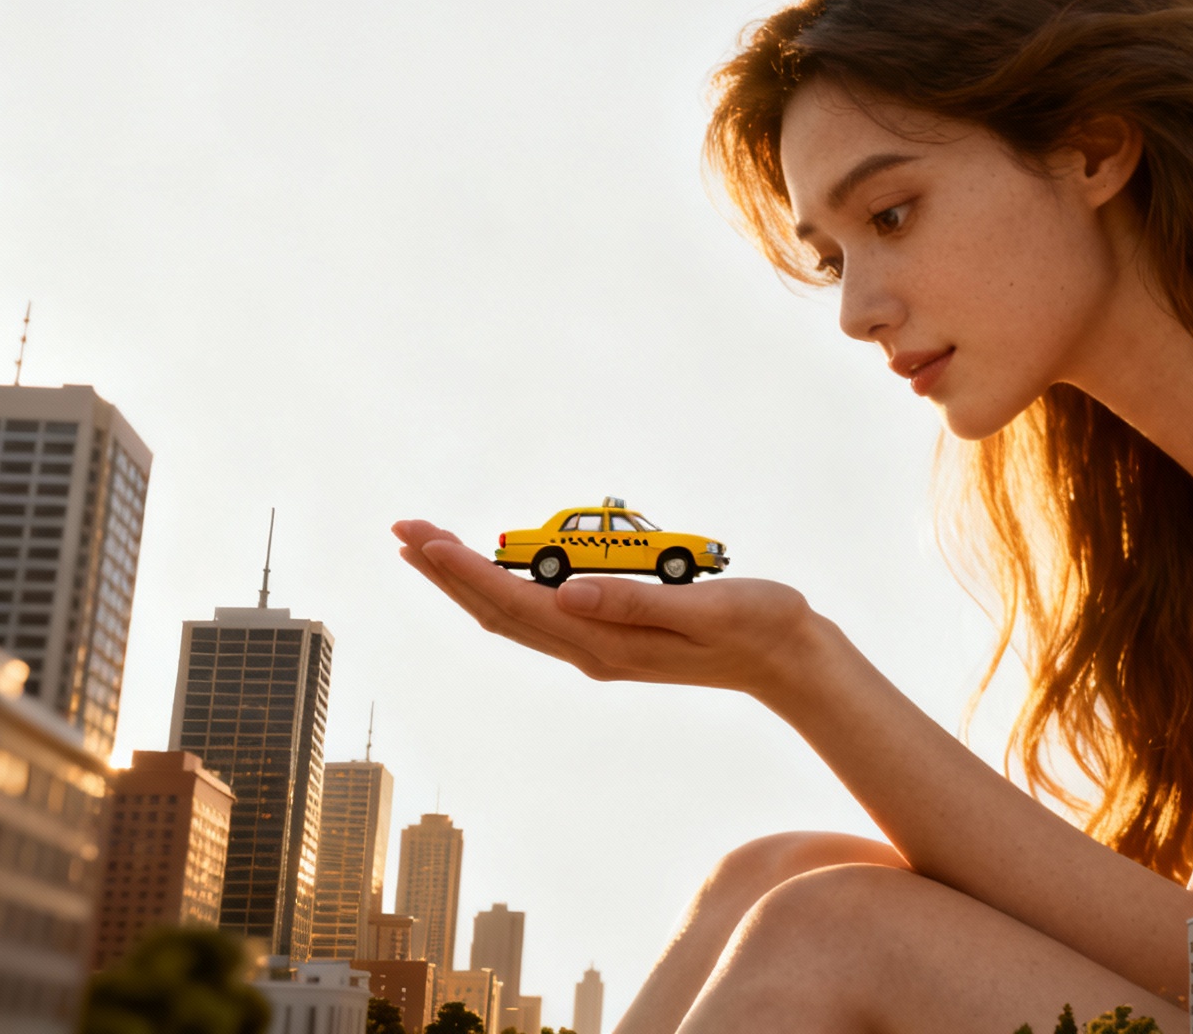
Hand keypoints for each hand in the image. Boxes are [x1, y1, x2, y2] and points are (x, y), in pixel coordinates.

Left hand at [391, 519, 831, 696]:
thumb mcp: (704, 608)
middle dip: (446, 572)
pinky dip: (502, 592)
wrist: (790, 661)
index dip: (464, 570)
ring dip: (467, 583)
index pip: (518, 602)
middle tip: (402, 530)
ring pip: (514, 617)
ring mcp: (601, 649)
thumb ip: (638, 602)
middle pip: (499, 612)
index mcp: (609, 642)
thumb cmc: (758, 625)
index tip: (423, 537)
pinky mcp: (614, 640)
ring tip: (428, 548)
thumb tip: (569, 595)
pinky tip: (491, 578)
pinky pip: (539, 619)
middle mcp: (594, 650)